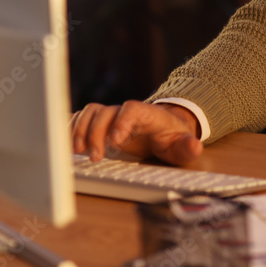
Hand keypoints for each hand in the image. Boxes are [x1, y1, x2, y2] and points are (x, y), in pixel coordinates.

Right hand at [70, 101, 202, 164]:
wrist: (164, 128)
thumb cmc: (172, 137)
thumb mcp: (182, 144)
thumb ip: (188, 147)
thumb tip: (195, 147)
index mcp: (147, 114)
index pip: (131, 109)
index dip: (121, 122)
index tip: (115, 141)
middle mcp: (126, 112)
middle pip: (105, 112)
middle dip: (96, 134)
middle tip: (96, 157)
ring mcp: (112, 116)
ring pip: (90, 112)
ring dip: (80, 130)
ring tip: (78, 152)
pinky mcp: (101, 124)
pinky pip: (81, 119)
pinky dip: (72, 129)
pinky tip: (69, 146)